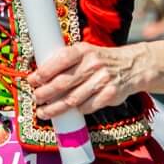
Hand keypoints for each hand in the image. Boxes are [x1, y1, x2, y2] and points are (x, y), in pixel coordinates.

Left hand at [28, 43, 146, 121]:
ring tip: (43, 112)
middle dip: (44, 93)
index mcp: (83, 50)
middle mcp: (92, 64)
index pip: (59, 60)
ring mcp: (102, 80)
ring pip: (72, 99)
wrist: (132, 66)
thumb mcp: (85, 52)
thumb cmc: (101, 60)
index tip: (32, 81)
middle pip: (62, 83)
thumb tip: (39, 75)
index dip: (43, 72)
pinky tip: (68, 113)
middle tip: (36, 98)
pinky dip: (75, 111)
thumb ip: (66, 61)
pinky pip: (86, 107)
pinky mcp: (109, 95)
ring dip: (54, 108)